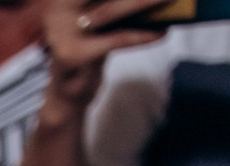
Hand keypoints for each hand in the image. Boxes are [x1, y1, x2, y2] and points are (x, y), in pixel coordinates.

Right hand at [42, 0, 163, 107]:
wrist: (68, 92)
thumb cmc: (90, 49)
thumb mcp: (101, 19)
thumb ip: (113, 4)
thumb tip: (151, 0)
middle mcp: (57, 9)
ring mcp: (61, 31)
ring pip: (111, 10)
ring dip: (145, 3)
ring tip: (171, 0)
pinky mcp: (73, 54)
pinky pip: (115, 39)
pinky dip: (141, 35)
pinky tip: (161, 33)